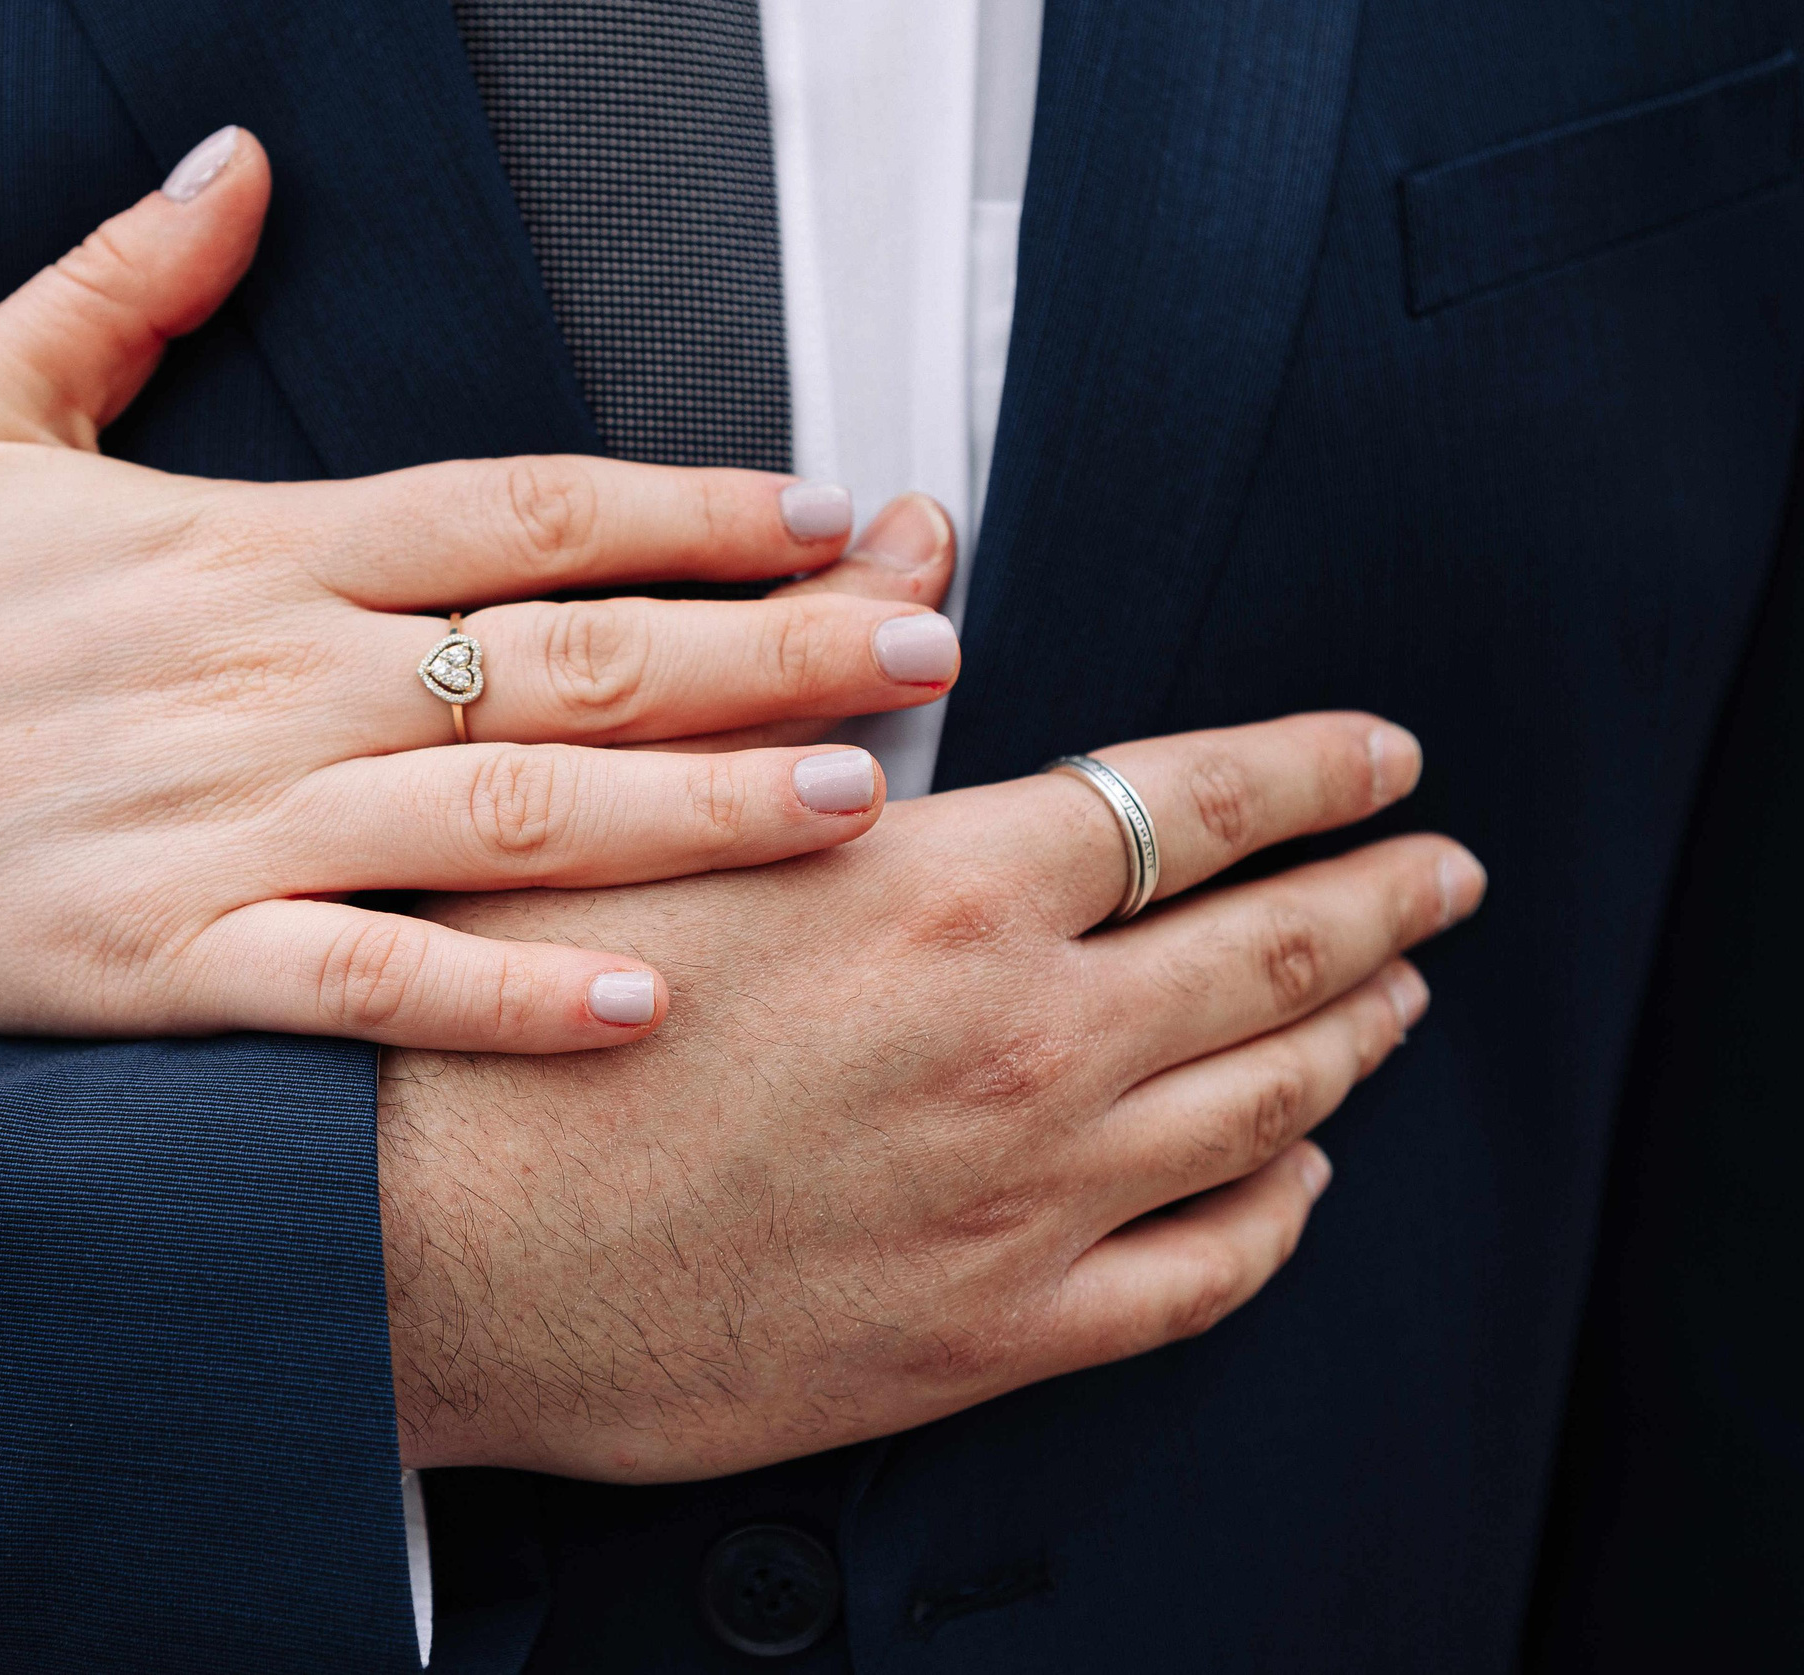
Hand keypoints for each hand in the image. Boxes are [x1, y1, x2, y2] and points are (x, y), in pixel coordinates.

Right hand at [0, 127, 960, 1049]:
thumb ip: (113, 285)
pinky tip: (648, 996)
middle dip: (769, 646)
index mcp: (240, 548)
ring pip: (506, 806)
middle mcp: (261, 677)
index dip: (685, 504)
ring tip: (860, 800)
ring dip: (698, 804)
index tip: (833, 508)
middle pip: (566, 650)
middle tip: (933, 639)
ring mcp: (219, 826)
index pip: (514, 507)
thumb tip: (234, 161)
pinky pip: (370, 983)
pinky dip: (508, 991)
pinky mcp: (166, 965)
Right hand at [378, 712, 1484, 1478]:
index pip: (1202, 800)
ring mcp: (1023, 1201)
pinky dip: (1275, 1214)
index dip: (1320, 767)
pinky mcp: (991, 1333)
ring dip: (1351, 1037)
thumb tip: (913, 533)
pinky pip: (1199, 1275)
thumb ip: (809, 667)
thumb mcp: (646, 808)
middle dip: (1385, 896)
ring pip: (1264, 1107)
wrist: (424, 1256)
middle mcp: (1019, 1047)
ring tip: (1392, 999)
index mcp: (944, 895)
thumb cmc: (512, 1024)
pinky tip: (1293, 1175)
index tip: (1387, 757)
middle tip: (1443, 870)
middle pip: (1275, 951)